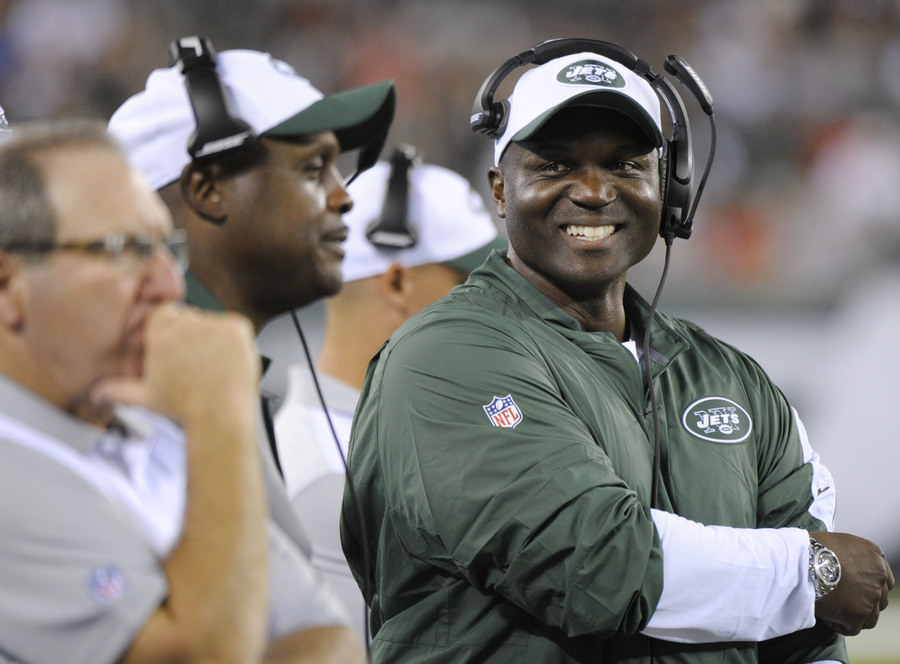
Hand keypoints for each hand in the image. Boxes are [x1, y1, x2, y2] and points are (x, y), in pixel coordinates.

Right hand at [92, 303, 259, 423]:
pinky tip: (229, 362)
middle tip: (198, 365)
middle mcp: (184, 323)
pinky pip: (236, 326)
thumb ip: (118, 390)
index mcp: (159, 333)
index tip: (178, 349)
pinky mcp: (236, 327)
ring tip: (214, 368)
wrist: (219, 417)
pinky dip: (236, 341)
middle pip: (190, 317)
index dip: (172, 332)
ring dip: (215, 340)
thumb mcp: (146, 398)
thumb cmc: (184, 409)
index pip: (164, 314)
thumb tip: (98, 394)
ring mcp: (212, 323)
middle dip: (193, 337)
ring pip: (213, 323)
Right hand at [811, 531, 893, 634]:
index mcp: (875, 556)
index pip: (885, 581)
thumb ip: (853, 556)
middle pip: (880, 601)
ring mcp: (870, 597)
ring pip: (870, 618)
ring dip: (854, 617)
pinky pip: (852, 628)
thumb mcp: (839, 543)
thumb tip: (847, 568)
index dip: (870, 587)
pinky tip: (825, 614)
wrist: (800, 560)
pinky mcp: (857, 614)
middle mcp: (878, 576)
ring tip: (832, 609)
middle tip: (841, 600)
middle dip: (862, 603)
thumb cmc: (811, 548)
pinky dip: (839, 624)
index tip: (855, 590)